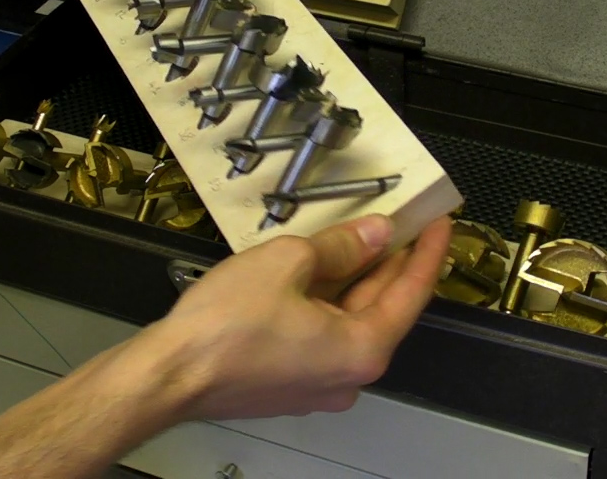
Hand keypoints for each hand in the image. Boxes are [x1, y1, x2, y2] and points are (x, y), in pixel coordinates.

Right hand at [138, 214, 451, 421]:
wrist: (168, 375)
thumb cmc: (222, 329)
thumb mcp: (288, 262)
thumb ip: (342, 246)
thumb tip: (374, 234)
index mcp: (362, 350)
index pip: (412, 292)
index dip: (428, 250)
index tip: (438, 221)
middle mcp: (349, 375)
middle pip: (383, 307)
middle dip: (391, 261)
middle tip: (401, 221)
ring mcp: (319, 384)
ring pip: (349, 320)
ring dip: (355, 279)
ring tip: (358, 235)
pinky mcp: (291, 383)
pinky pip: (322, 335)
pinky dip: (327, 301)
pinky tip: (317, 269)